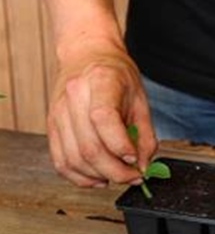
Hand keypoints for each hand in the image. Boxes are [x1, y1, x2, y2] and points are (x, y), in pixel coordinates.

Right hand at [47, 37, 156, 187]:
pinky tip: (99, 178)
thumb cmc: (116, 76)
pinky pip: (61, 162)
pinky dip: (81, 177)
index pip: (103, 119)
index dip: (121, 146)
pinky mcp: (51, 127)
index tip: (136, 158)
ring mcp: (58, 113)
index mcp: (100, 83)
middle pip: (90, 148)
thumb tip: (142, 166)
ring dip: (100, 176)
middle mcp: (73, 97)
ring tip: (119, 176)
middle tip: (134, 176)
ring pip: (75, 160)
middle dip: (116, 171)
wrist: (87, 56)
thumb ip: (145, 136)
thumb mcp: (141, 100)